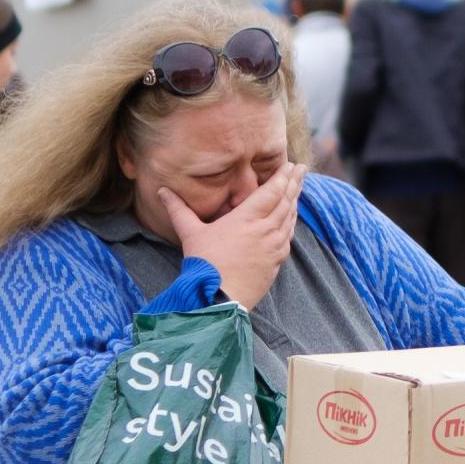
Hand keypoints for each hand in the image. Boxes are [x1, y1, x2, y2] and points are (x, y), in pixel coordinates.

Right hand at [157, 164, 305, 308]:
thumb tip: (162, 191)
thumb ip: (179, 210)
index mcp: (246, 219)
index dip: (282, 177)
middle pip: (285, 201)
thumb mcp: (191, 234)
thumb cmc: (205, 265)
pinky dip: (291, 223)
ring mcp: (274, 247)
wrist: (219, 299)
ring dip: (295, 201)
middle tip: (301, 169)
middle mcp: (265, 230)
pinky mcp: (276, 262)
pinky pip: (288, 236)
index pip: (271, 192)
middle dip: (294, 183)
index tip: (291, 165)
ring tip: (298, 188)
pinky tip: (291, 219)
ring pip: (289, 219)